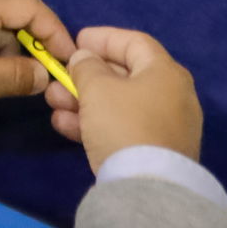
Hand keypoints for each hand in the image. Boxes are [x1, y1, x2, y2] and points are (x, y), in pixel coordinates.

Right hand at [49, 27, 202, 167]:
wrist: (150, 189)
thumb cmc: (124, 125)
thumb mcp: (98, 89)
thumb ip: (87, 67)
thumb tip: (86, 59)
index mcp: (165, 72)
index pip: (134, 42)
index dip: (103, 38)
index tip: (77, 39)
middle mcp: (172, 95)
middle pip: (124, 75)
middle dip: (86, 75)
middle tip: (58, 76)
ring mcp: (165, 126)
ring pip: (119, 104)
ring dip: (84, 100)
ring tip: (53, 102)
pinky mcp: (155, 153)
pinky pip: (123, 128)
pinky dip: (96, 123)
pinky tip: (65, 126)